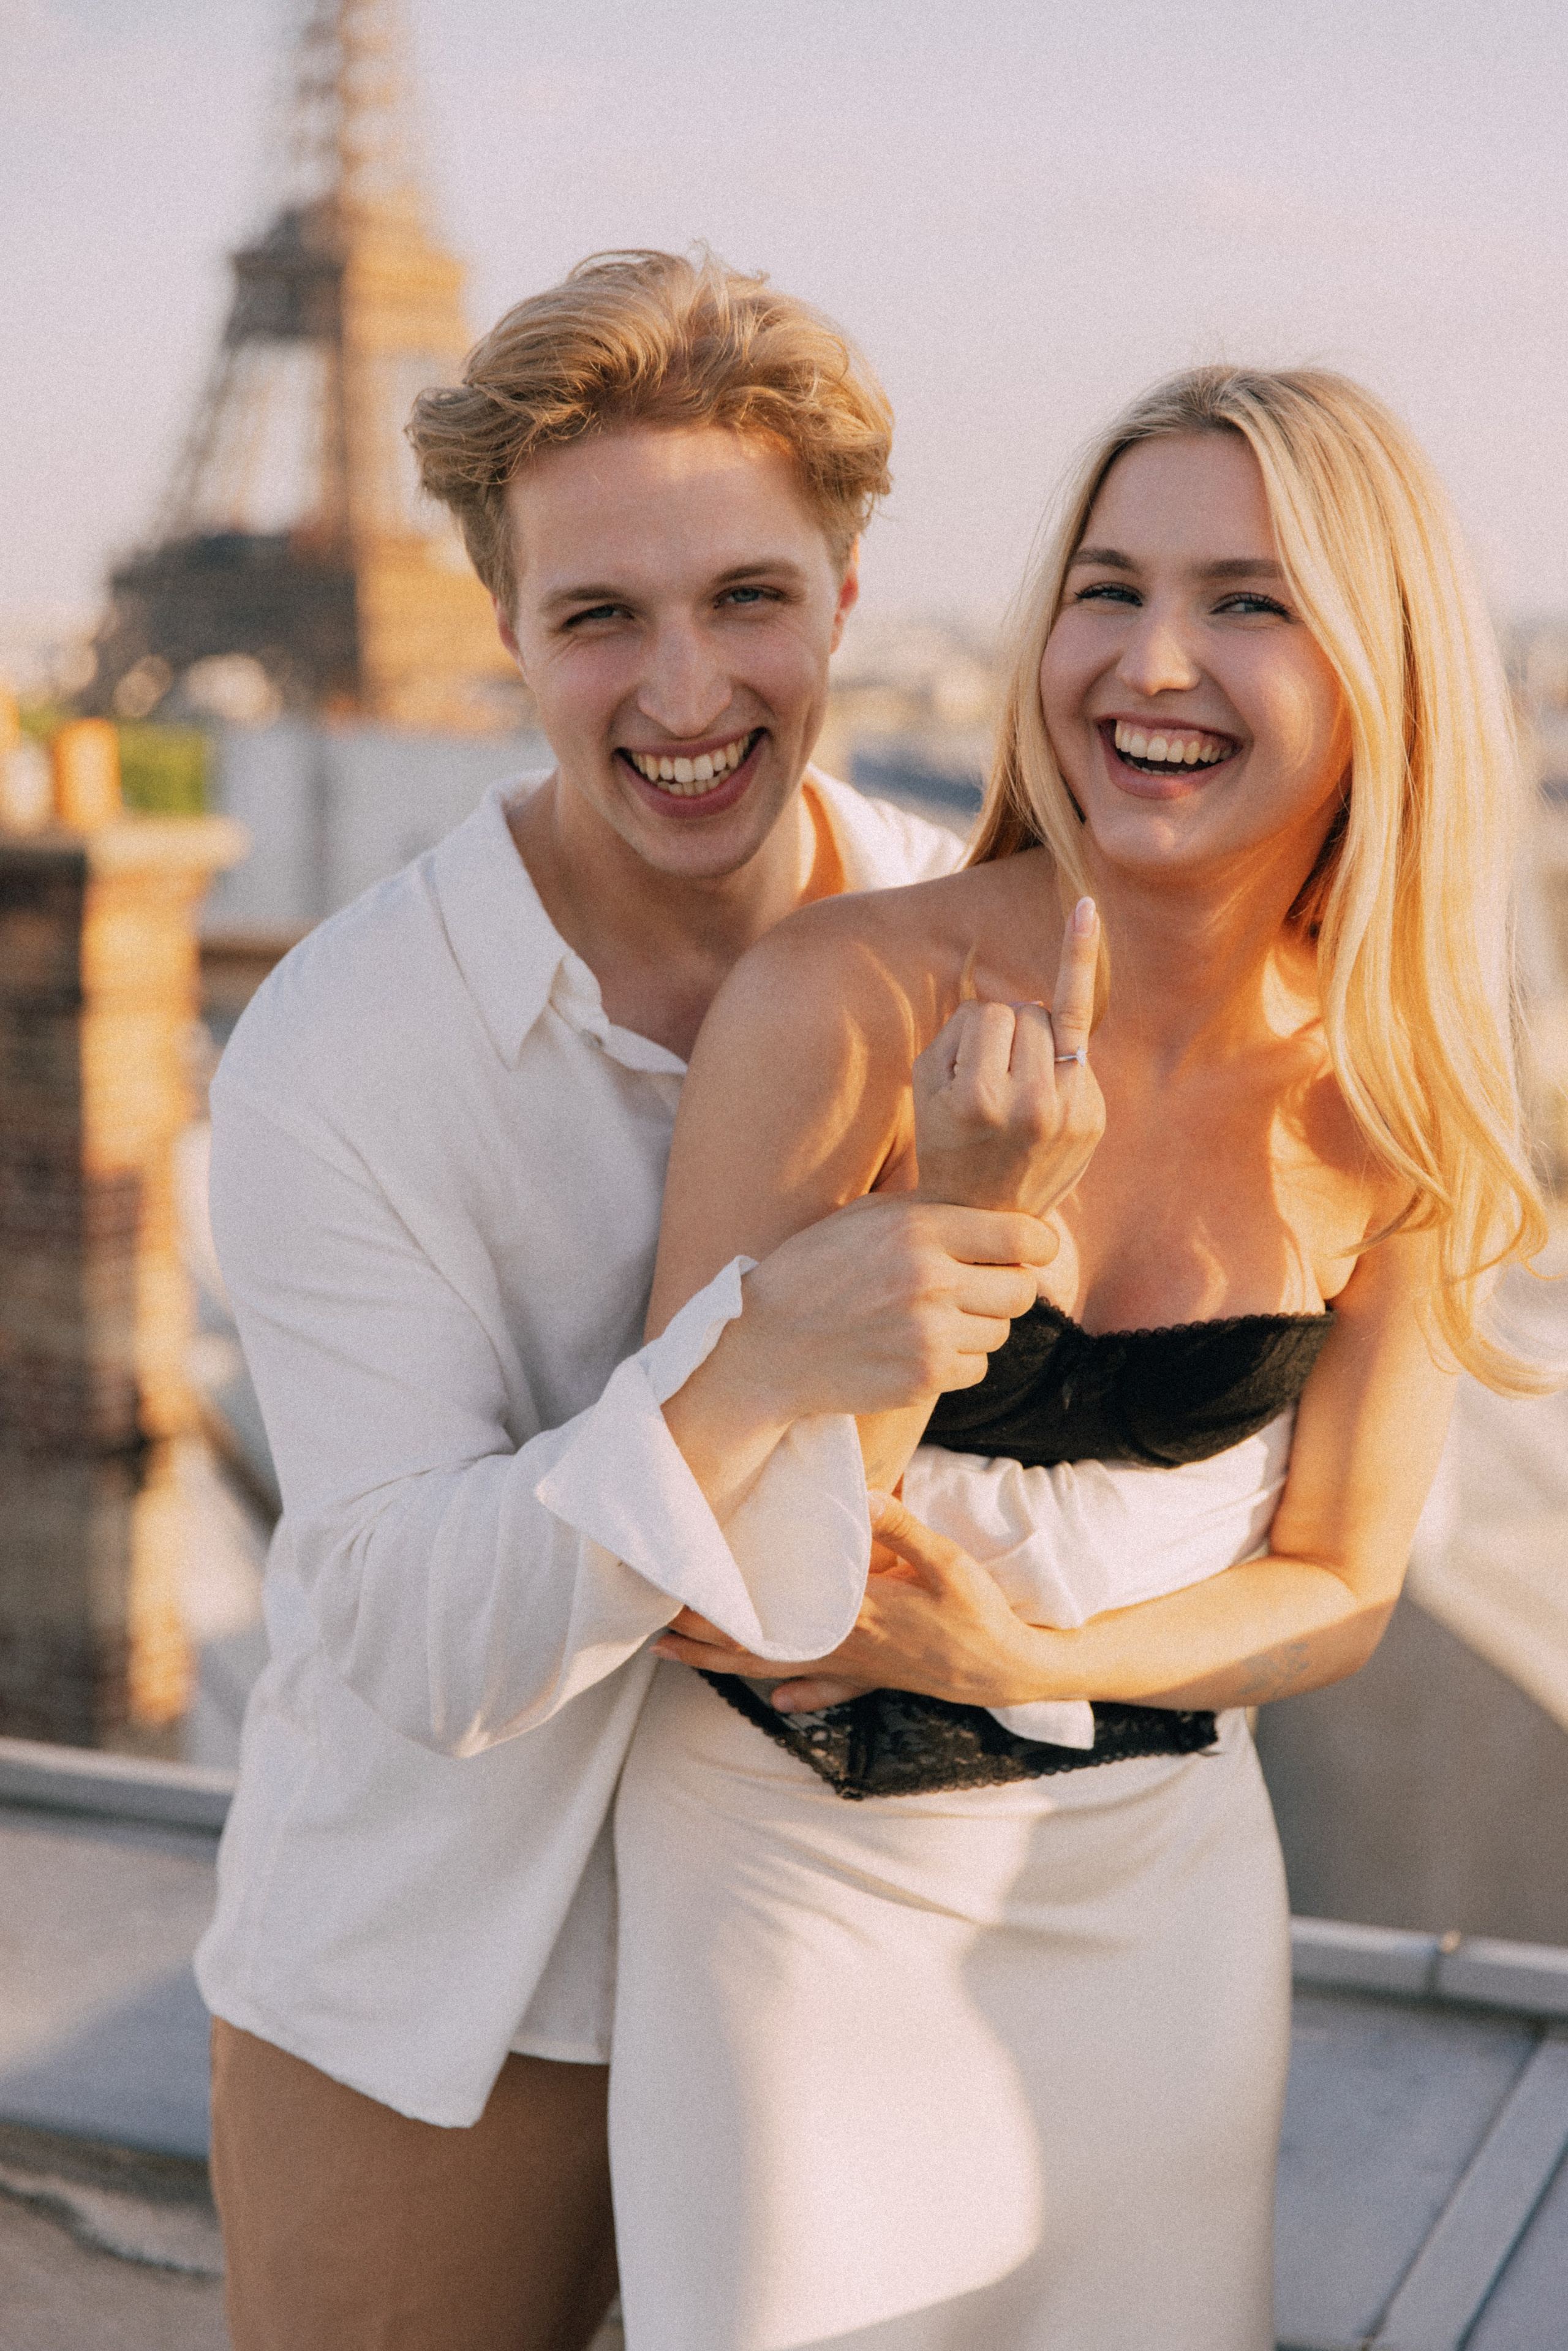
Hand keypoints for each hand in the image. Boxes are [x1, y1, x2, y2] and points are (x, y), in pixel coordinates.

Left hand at [653, 1492, 1065, 1712]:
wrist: (1012, 1669)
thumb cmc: (980, 1614)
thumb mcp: (948, 1563)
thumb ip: (902, 1530)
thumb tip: (863, 1496)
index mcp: (855, 1616)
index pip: (773, 1615)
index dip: (724, 1609)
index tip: (681, 1593)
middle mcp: (845, 1647)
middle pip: (758, 1646)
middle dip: (703, 1638)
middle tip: (654, 1630)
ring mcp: (858, 1666)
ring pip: (778, 1667)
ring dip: (726, 1662)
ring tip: (680, 1657)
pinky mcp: (877, 1676)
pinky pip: (828, 1687)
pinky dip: (799, 1693)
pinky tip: (778, 1701)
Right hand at [721, 1194, 1057, 1422]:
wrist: (765, 1343)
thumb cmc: (817, 1270)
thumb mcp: (867, 1217)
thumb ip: (933, 1209)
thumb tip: (1001, 1209)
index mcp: (918, 1229)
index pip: (1022, 1237)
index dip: (1038, 1244)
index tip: (1031, 1249)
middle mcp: (929, 1280)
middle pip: (1022, 1289)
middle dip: (1007, 1287)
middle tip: (976, 1286)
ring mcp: (928, 1335)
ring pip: (1001, 1332)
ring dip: (979, 1326)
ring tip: (933, 1318)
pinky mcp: (922, 1379)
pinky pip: (976, 1368)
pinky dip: (958, 1361)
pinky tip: (919, 1348)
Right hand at [913, 896, 1103, 1216]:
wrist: (983, 1216)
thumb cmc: (945, 1141)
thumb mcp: (929, 1082)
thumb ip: (959, 1029)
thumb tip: (1006, 997)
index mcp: (979, 1099)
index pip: (989, 1015)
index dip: (974, 1035)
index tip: (966, 1075)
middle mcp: (1032, 1106)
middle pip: (1024, 1014)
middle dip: (1005, 1033)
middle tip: (992, 1082)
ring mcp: (1071, 1114)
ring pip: (1050, 1022)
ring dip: (1032, 1038)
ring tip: (1017, 1088)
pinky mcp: (1094, 1117)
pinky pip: (1079, 1035)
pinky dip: (1078, 964)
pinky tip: (1084, 911)